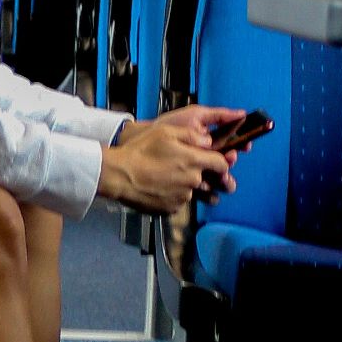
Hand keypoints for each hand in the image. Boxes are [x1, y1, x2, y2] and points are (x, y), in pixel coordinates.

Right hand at [97, 104, 240, 213]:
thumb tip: (208, 141)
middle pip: (207, 180)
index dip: (221, 162)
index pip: (222, 165)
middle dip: (200, 174)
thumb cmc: (140, 151)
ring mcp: (183, 198)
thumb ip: (191, 135)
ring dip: (185, 185)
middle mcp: (193, 182)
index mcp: (194, 161)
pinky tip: (159, 187)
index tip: (214, 161)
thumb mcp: (166, 132)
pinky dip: (172, 196)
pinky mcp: (171, 209)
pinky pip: (178, 202)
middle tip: (182, 168)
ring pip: (192, 191)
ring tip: (166, 177)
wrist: (119, 176)